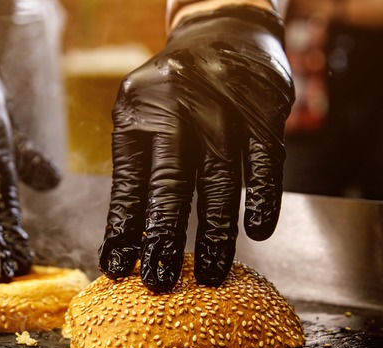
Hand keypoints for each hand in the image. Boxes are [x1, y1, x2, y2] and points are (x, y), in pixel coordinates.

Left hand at [99, 6, 293, 291]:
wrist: (223, 30)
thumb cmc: (174, 89)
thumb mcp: (141, 113)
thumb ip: (138, 166)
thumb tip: (129, 237)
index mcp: (138, 116)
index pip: (128, 184)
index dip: (123, 230)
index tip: (116, 269)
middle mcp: (177, 112)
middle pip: (170, 186)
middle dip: (164, 240)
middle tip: (160, 282)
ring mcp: (222, 111)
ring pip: (220, 182)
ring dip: (216, 234)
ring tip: (213, 274)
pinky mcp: (263, 111)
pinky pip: (266, 163)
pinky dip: (263, 199)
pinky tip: (258, 231)